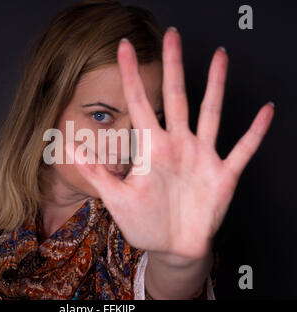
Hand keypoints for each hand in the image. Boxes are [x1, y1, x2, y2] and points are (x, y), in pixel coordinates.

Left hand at [70, 27, 274, 262]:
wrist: (171, 246)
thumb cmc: (144, 223)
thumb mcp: (116, 199)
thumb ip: (98, 173)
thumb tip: (73, 148)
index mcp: (151, 148)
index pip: (139, 103)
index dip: (131, 76)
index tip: (123, 48)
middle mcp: (177, 145)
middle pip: (176, 97)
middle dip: (173, 66)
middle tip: (172, 35)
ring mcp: (201, 157)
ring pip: (210, 113)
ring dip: (216, 85)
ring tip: (221, 56)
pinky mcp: (222, 175)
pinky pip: (242, 149)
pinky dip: (255, 132)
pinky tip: (266, 111)